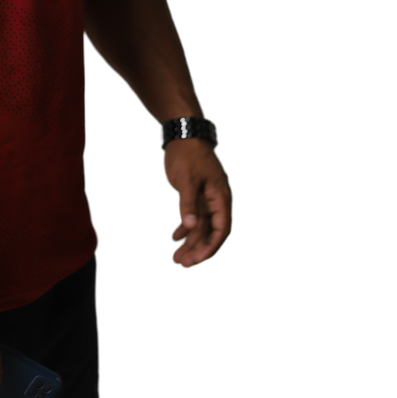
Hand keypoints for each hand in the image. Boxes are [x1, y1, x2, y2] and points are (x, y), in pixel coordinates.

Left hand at [165, 139, 231, 266]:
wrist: (183, 134)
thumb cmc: (188, 154)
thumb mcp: (187, 179)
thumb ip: (188, 203)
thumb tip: (192, 227)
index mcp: (221, 196)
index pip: (221, 228)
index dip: (211, 246)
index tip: (197, 259)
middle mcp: (217, 200)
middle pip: (211, 231)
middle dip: (198, 249)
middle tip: (182, 263)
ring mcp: (207, 198)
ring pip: (201, 226)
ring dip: (190, 242)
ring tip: (176, 258)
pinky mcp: (196, 195)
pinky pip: (194, 217)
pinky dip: (185, 227)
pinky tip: (175, 238)